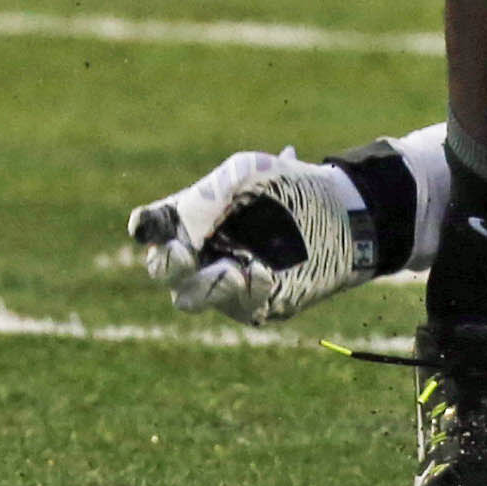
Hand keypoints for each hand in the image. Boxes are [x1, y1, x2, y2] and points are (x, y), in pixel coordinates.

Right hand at [127, 148, 364, 325]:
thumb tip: (180, 239)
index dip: (144, 227)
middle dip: (166, 263)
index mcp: (191, 214)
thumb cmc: (288, 185)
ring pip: (191, 298)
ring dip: (206, 285)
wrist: (342, 214)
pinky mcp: (255, 306)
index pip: (153, 224)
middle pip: (162, 269)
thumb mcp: (244, 176)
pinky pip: (238, 309)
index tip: (145, 226)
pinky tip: (264, 274)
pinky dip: (248, 292)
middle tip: (183, 253)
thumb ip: (203, 201)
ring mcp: (225, 280)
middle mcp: (201, 251)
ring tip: (234, 271)